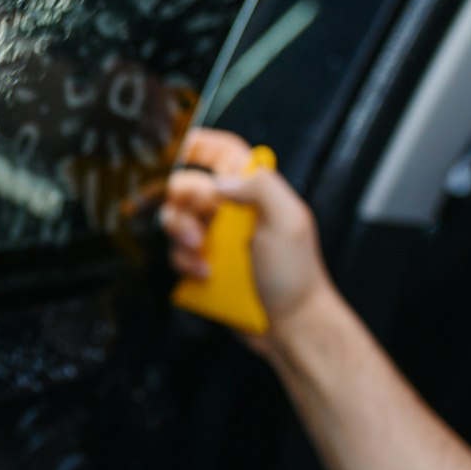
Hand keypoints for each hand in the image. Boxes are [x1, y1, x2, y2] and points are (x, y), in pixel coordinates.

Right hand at [161, 128, 336, 350]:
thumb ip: (259, 187)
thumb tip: (220, 180)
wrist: (291, 324)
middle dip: (181, 204)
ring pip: (175, 220)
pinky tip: (205, 275)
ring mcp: (216, 238)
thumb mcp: (287, 221)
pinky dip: (184, 263)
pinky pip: (176, 255)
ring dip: (180, 235)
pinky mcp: (203, 264)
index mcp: (255, 191)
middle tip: (196, 229)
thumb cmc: (296, 273)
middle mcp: (232, 210)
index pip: (222, 153)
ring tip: (201, 254)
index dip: (199, 145)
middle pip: (186, 186)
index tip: (177, 149)